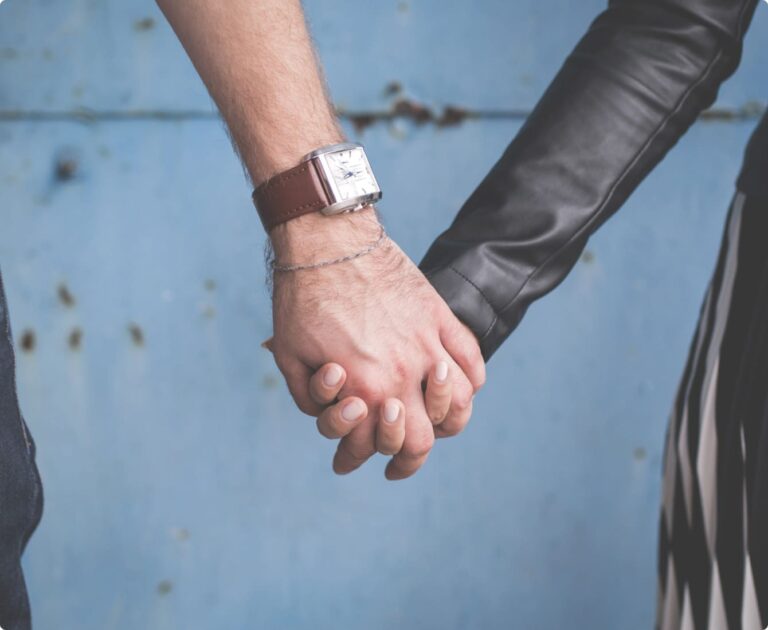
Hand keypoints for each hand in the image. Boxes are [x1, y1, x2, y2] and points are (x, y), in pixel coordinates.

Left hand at [266, 207, 484, 478]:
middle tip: (400, 462)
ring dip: (449, 421)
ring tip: (436, 425)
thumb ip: (312, 399)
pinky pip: (470, 356)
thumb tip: (332, 415)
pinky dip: (470, 379)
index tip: (359, 463)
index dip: (371, 461)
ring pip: (460, 402)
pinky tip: (458, 385)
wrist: (328, 241)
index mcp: (367, 387)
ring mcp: (428, 342)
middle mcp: (405, 372)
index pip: (387, 446)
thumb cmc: (301, 299)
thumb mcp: (290, 356)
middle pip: (428, 437)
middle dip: (412, 457)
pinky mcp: (439, 315)